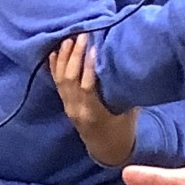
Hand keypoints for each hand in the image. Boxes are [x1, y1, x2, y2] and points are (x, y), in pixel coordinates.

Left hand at [50, 34, 138, 166]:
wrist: (107, 149)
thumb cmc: (122, 129)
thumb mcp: (129, 112)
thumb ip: (124, 90)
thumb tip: (126, 62)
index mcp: (94, 113)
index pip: (87, 87)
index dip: (88, 67)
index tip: (94, 47)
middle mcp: (77, 109)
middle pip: (70, 79)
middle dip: (75, 55)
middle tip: (82, 35)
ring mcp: (68, 106)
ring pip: (61, 79)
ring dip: (64, 57)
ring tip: (69, 38)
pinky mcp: (65, 103)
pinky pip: (57, 82)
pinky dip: (55, 66)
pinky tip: (56, 51)